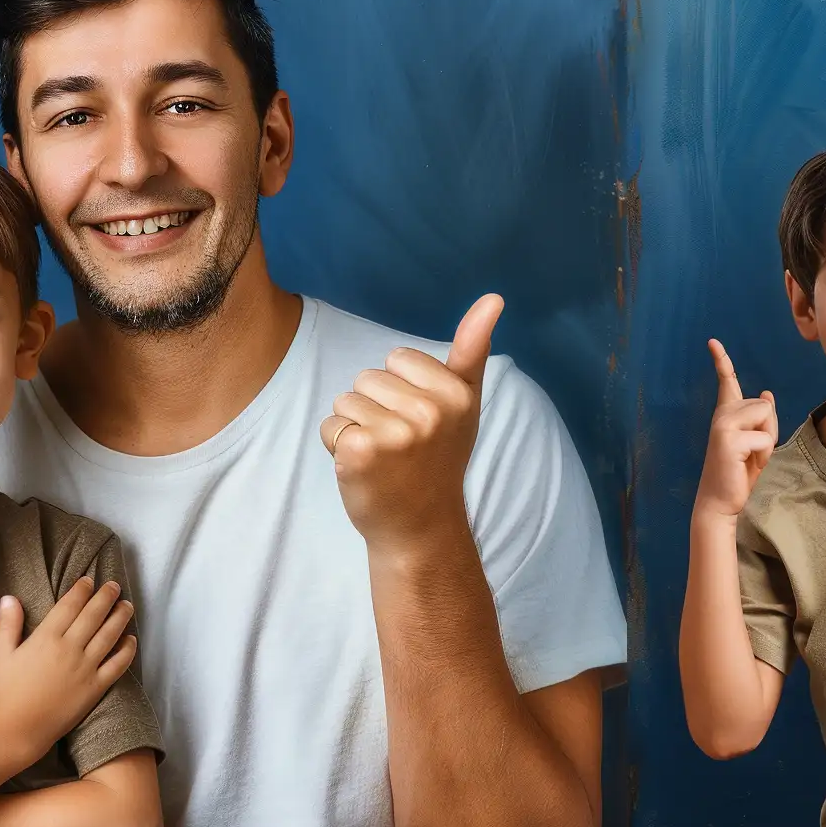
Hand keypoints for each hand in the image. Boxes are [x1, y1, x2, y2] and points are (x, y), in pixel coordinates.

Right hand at [0, 579, 136, 763]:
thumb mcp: (1, 655)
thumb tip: (9, 598)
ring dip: (120, 617)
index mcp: (46, 637)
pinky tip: (131, 639)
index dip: (82, 590)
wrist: (21, 728)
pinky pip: (118, 664)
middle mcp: (70, 648)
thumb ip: (9, 625)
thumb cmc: (7, 692)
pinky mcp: (96, 687)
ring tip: (127, 606)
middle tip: (115, 586)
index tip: (89, 580)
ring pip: (110, 635)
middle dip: (106, 597)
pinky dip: (127, 650)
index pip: (70, 605)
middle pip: (94, 615)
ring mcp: (86, 668)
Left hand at [322, 294, 500, 551]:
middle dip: (375, 408)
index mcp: (455, 394)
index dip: (401, 390)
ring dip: (356, 429)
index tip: (420, 425)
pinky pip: (331, 426)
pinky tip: (363, 469)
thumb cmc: (438, 462)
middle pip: (368, 377)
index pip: (398, 359)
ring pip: (346, 401)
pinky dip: (338, 447)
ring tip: (382, 459)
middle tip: (399, 448)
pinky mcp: (361, 452)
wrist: (421, 529)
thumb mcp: (463, 405)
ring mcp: (395, 434)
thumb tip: (493, 297)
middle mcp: (429, 412)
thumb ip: (473, 350)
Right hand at [693, 340, 777, 522]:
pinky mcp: (728, 438)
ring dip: (767, 441)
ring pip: (766, 416)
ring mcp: (723, 425)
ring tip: (749, 458)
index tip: (712, 341)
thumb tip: (766, 393)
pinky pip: (764, 438)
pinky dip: (763, 455)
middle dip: (769, 430)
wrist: (720, 502)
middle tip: (752, 454)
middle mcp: (722, 415)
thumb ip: (761, 420)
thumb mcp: (755, 443)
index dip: (721, 360)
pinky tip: (747, 465)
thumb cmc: (737, 474)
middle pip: (765, 405)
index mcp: (726, 414)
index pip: (726, 381)